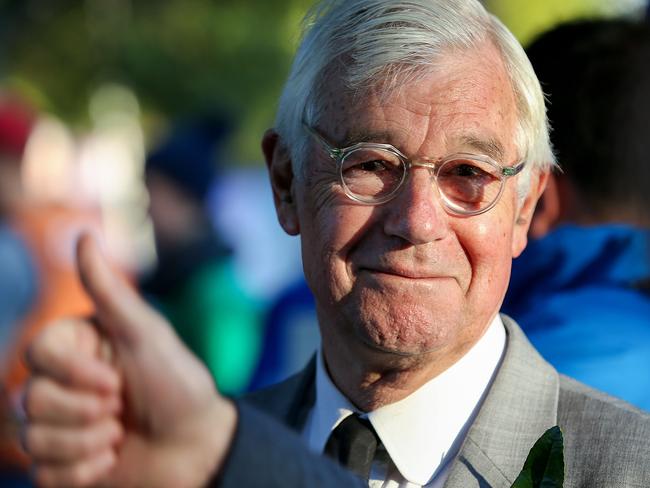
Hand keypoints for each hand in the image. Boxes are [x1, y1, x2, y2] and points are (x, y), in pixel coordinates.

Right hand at [22, 233, 236, 487]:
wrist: (198, 445)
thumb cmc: (177, 384)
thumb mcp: (147, 335)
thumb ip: (110, 292)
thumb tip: (84, 235)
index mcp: (76, 350)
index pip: (35, 353)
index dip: (73, 374)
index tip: (116, 382)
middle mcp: (62, 386)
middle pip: (28, 399)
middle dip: (84, 410)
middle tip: (123, 408)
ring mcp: (60, 427)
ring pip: (32, 439)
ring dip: (87, 442)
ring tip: (121, 434)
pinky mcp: (62, 466)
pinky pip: (44, 474)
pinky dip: (83, 471)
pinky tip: (112, 460)